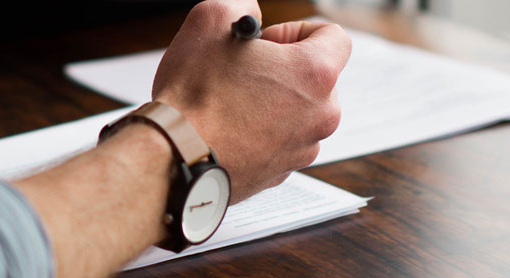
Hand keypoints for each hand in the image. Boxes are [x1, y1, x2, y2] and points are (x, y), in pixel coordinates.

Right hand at [151, 0, 350, 203]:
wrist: (174, 157)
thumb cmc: (194, 96)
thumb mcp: (210, 22)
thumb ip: (241, 6)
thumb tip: (248, 14)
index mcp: (314, 74)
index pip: (334, 37)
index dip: (297, 30)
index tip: (269, 41)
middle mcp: (320, 115)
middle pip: (316, 78)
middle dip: (283, 70)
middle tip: (244, 71)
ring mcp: (303, 148)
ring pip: (297, 113)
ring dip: (271, 102)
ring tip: (230, 102)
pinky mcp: (281, 172)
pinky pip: (279, 142)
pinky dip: (260, 132)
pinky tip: (227, 128)